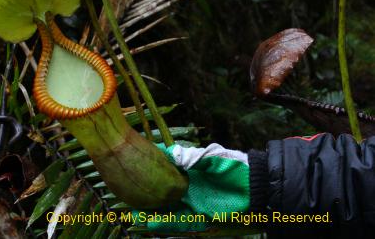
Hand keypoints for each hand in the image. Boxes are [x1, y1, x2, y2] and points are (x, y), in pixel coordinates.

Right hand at [133, 143, 249, 232]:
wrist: (252, 188)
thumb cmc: (232, 167)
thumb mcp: (212, 157)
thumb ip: (192, 157)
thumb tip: (170, 154)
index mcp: (187, 171)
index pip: (164, 170)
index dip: (149, 169)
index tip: (132, 166)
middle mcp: (185, 188)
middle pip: (160, 192)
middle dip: (145, 195)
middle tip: (125, 197)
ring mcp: (191, 204)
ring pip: (166, 210)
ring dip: (150, 213)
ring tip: (131, 215)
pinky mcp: (199, 218)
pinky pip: (179, 223)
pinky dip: (166, 224)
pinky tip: (151, 225)